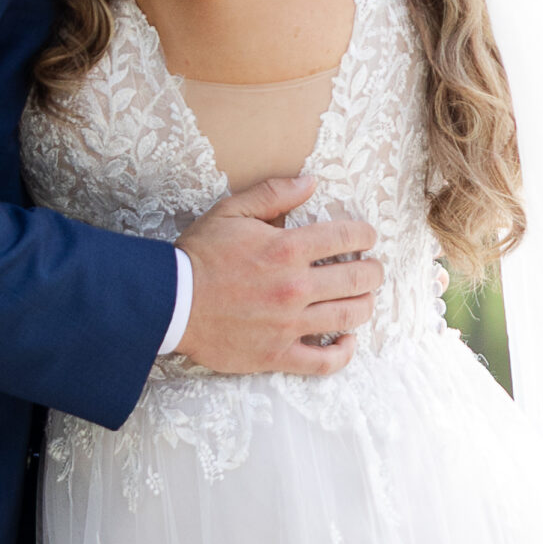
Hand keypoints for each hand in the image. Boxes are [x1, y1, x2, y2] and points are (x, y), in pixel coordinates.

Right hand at [177, 174, 380, 376]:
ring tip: (364, 298)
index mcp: (286, 249)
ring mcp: (289, 324)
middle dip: (373, 271)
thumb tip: (311, 181)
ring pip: (349, 316)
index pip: (346, 238)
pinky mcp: (278, 354)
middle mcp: (294, 287)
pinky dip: (344, 352)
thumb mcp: (231, 211)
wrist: (169, 302)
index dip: (365, 235)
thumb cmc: (199, 256)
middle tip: (372, 269)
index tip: (367, 237)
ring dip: (366, 304)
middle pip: (358, 279)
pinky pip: (324, 362)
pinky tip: (348, 340)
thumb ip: (273, 193)